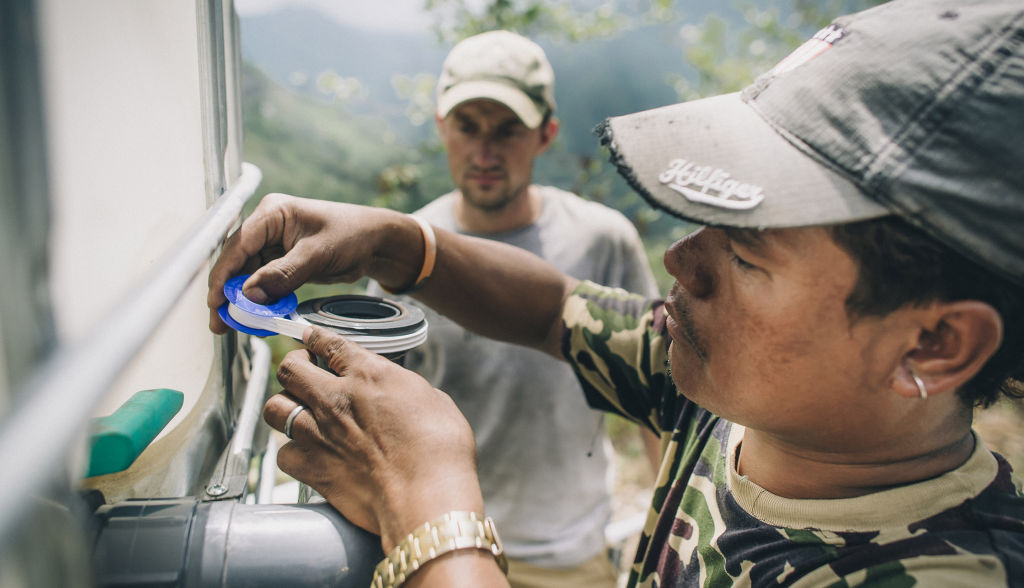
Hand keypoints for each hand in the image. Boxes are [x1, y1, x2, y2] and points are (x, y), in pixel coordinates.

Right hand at [207, 193, 407, 333]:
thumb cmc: (352, 234)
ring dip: (241, 301)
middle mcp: (267, 227)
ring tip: (233, 326)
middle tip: (220, 323)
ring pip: (247, 276)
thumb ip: (283, 274)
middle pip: (237, 262)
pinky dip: (260, 301)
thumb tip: (249, 295)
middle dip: (228, 293)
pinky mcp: (282, 262)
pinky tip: (256, 319)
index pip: (237, 245)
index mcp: (272, 213)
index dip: (223, 275)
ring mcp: (273, 245)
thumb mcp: (317, 254)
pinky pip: (264, 283)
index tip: (216, 301)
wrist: (376, 241)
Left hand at [264, 326, 483, 551]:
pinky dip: (291, 452)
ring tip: (295, 409)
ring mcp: (319, 434)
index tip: (310, 337)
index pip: (329, 343)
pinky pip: (283, 454)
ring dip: (284, 405)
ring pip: (275, 408)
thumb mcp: (433, 400)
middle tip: (303, 370)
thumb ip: (406, 390)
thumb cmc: (440, 450)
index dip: (315, 337)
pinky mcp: (313, 469)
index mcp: (369, 374)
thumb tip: (400, 394)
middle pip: (290, 369)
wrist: (427, 496)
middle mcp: (336, 398)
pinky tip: (305, 453)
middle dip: (293, 365)